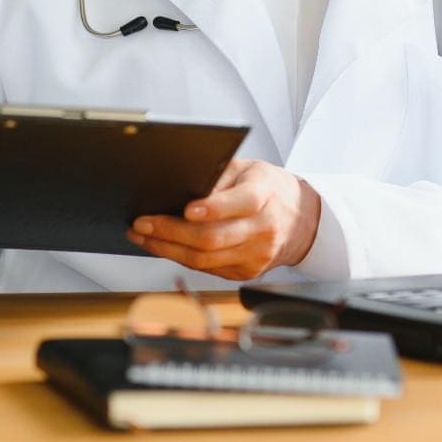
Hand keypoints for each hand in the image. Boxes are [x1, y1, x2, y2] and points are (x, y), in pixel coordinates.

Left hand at [127, 158, 321, 281]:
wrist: (300, 219)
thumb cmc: (268, 188)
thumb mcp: (248, 169)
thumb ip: (218, 176)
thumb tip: (177, 188)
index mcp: (266, 194)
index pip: (243, 202)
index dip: (214, 208)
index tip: (186, 209)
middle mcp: (264, 228)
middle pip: (213, 238)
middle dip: (171, 232)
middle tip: (141, 224)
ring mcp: (256, 255)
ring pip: (205, 259)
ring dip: (167, 249)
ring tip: (143, 237)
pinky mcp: (248, 272)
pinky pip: (208, 268)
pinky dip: (181, 257)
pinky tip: (164, 246)